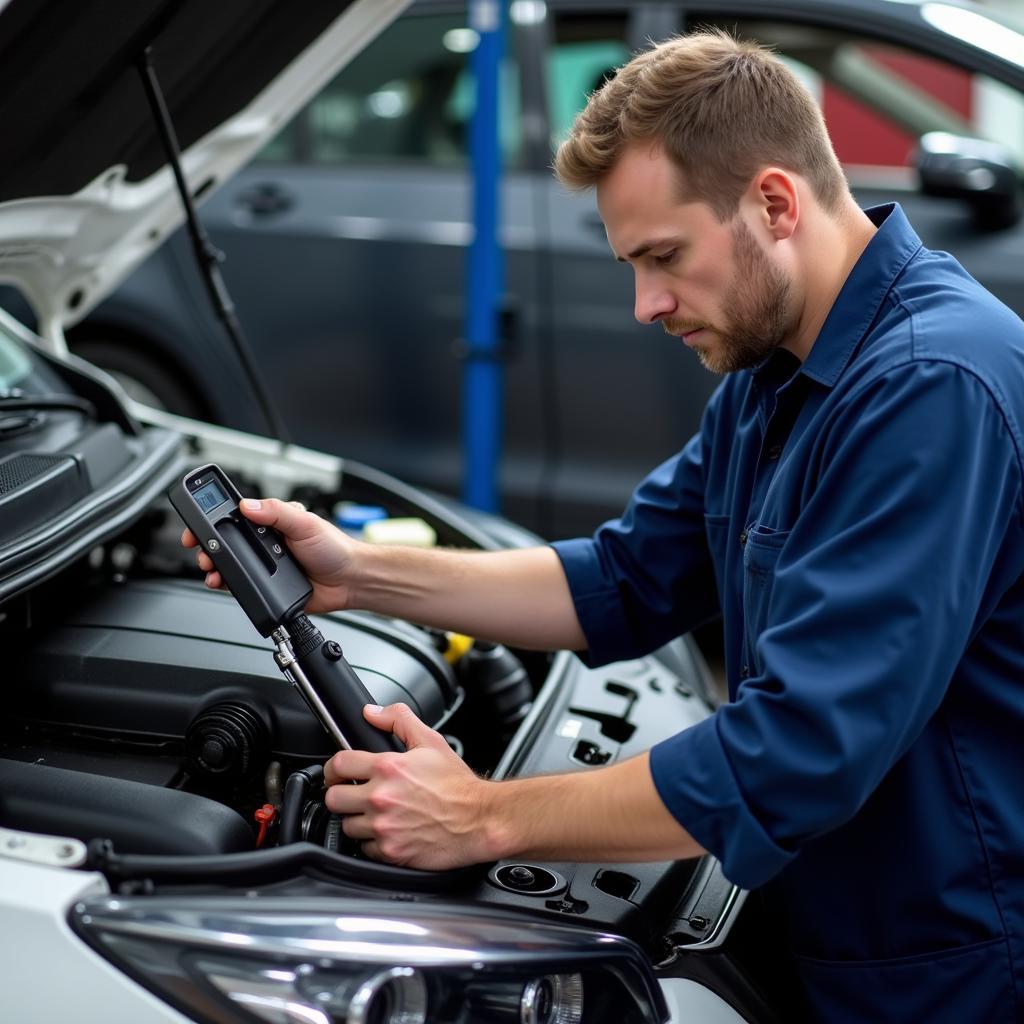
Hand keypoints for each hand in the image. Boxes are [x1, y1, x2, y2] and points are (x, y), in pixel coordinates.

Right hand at [181, 498, 361, 613]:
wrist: (350, 581)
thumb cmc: (335, 548)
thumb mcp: (305, 522)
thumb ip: (277, 512)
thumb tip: (247, 505)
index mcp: (272, 522)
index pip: (235, 516)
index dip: (212, 518)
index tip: (196, 523)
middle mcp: (265, 542)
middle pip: (225, 542)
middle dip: (207, 545)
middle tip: (199, 549)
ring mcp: (264, 565)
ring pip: (229, 564)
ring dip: (214, 566)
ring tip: (210, 568)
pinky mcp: (266, 586)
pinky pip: (240, 585)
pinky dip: (227, 585)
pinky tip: (222, 583)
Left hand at [324, 703, 492, 868]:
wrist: (478, 820)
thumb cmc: (457, 786)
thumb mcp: (431, 741)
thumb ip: (398, 720)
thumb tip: (372, 713)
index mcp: (388, 768)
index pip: (338, 765)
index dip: (334, 767)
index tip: (338, 772)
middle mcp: (381, 798)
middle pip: (333, 799)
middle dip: (342, 795)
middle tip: (354, 794)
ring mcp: (383, 827)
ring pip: (347, 826)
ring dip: (357, 820)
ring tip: (376, 814)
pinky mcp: (390, 852)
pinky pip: (364, 848)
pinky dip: (373, 842)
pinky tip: (389, 831)